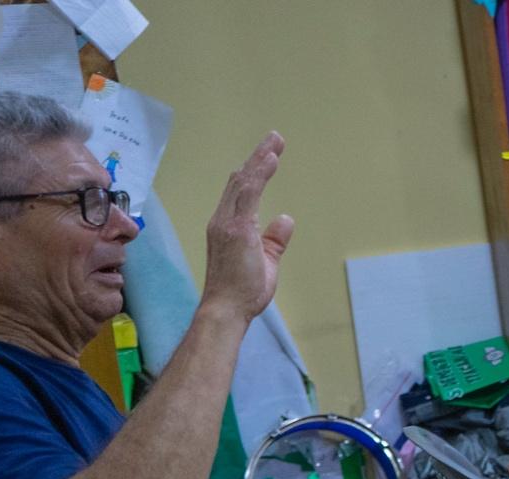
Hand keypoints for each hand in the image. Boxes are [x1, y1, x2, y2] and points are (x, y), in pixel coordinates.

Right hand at [199, 132, 294, 323]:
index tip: (268, 156)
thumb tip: (286, 218)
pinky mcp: (235, 229)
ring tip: (275, 142)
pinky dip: (259, 174)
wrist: (226, 309)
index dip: (254, 172)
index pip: (241, 192)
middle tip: (274, 139)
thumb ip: (274, 240)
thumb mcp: (266, 261)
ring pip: (243, 182)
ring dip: (260, 160)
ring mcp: (227, 223)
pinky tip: (270, 159)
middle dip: (257, 158)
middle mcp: (223, 220)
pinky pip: (247, 194)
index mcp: (229, 226)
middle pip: (240, 180)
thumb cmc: (243, 292)